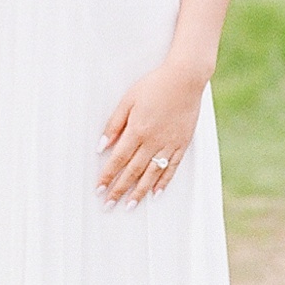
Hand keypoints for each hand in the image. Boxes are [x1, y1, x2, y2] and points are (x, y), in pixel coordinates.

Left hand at [98, 56, 206, 205]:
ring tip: (130, 206)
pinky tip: (156, 193)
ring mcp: (169, 144)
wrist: (185, 79)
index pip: (118, 159)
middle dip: (119, 189)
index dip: (107, 176)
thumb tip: (102, 146)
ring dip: (140, 192)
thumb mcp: (128, 100)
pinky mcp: (182, 144)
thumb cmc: (154, 85)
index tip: (99, 189)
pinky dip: (163, 182)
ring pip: (152, 174)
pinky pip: (172, 168)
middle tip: (109, 205)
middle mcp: (153, 141)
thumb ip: (114, 124)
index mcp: (137, 130)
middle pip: (133, 171)